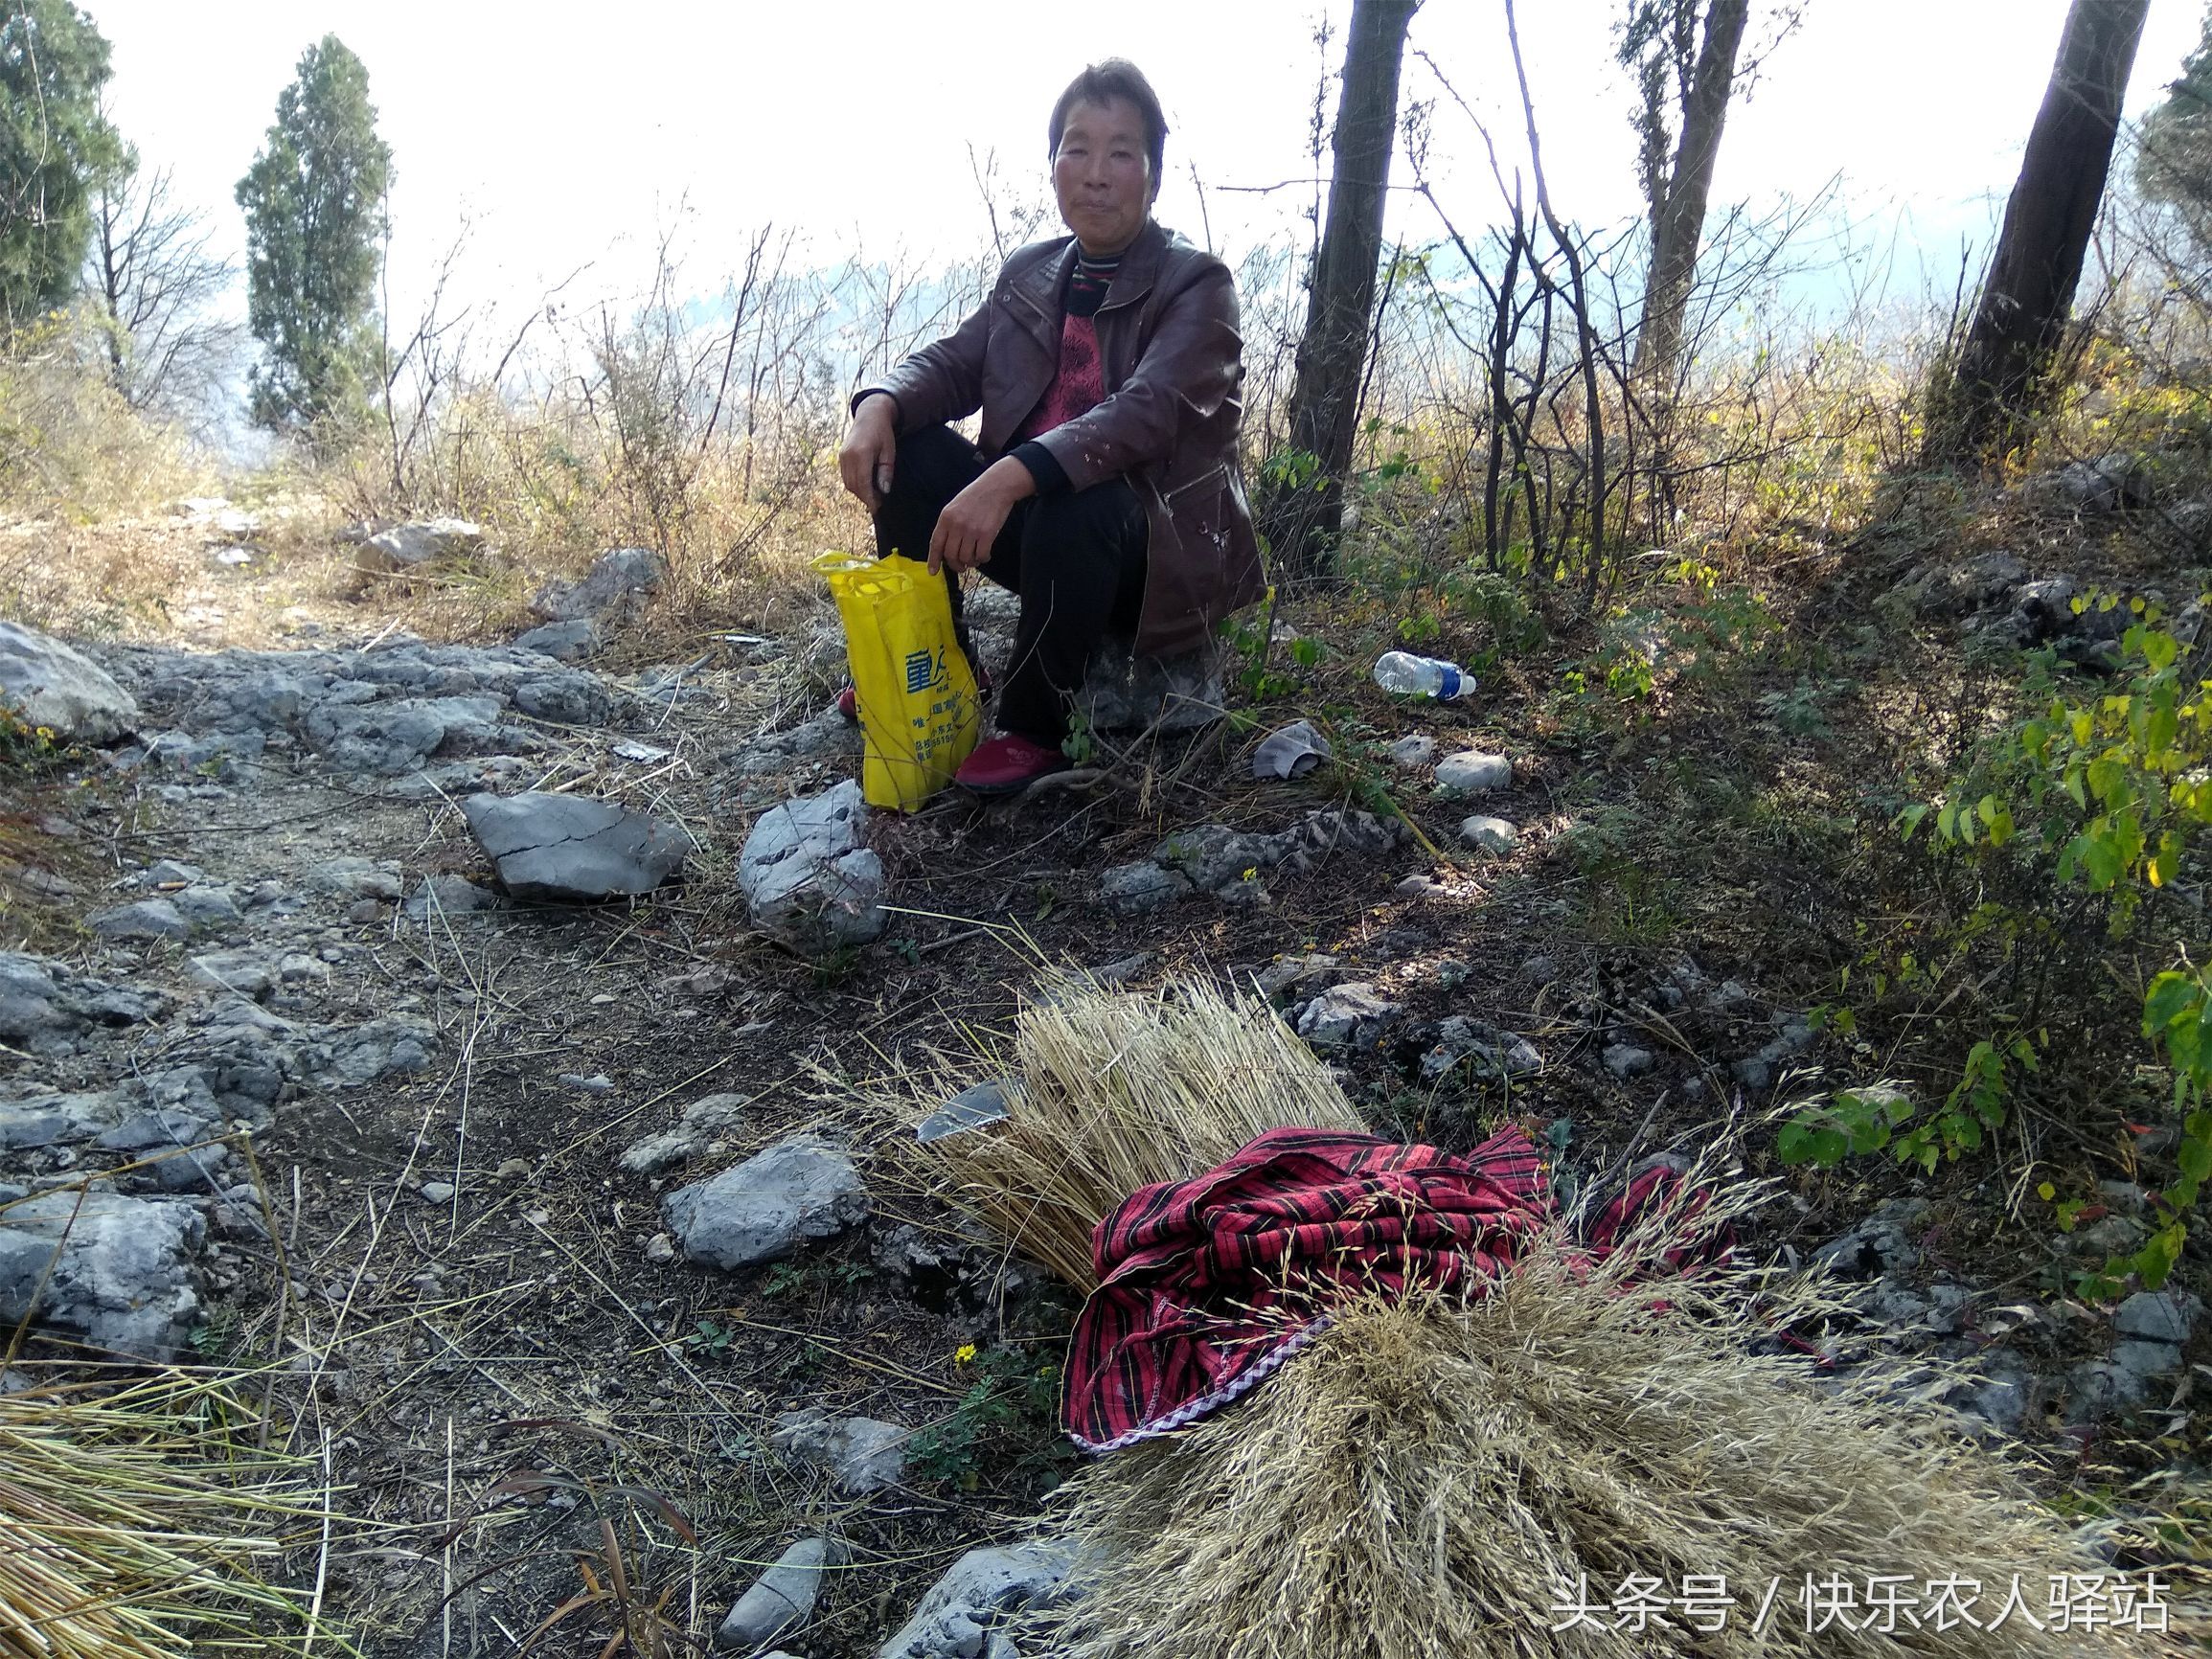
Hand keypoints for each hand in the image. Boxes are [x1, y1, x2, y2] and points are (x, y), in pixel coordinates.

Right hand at [837, 394, 898, 509]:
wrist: (870, 416)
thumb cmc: (883, 433)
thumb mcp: (889, 452)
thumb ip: (886, 472)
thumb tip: (883, 491)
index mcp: (861, 453)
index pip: (863, 482)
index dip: (869, 498)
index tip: (877, 508)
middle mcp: (848, 456)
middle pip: (853, 485)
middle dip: (865, 497)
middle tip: (878, 503)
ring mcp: (842, 456)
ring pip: (848, 482)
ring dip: (859, 492)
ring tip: (873, 495)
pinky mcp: (841, 457)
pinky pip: (846, 476)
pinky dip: (855, 484)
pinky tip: (866, 485)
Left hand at [928, 457, 1035, 574]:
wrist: (996, 487)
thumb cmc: (975, 497)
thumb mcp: (955, 507)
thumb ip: (948, 525)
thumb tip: (945, 548)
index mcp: (946, 518)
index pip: (936, 544)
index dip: (933, 560)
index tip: (932, 572)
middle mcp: (956, 525)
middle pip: (951, 555)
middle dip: (955, 565)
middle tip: (961, 567)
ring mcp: (971, 530)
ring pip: (966, 558)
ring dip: (971, 563)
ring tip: (975, 559)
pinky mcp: (986, 534)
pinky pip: (981, 555)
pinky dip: (983, 558)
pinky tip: (985, 555)